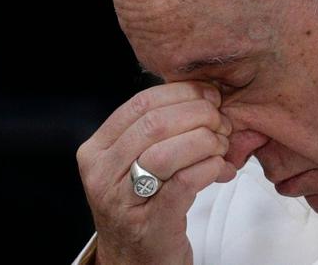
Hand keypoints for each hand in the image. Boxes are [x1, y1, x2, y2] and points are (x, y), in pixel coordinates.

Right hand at [76, 82, 236, 264]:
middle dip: (197, 114)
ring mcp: (122, 201)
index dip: (179, 93)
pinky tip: (220, 168)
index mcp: (95, 151)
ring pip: (166, 151)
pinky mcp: (150, 224)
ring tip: (222, 144)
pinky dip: (208, 168)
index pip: (138, 104)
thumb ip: (156, 133)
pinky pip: (183, 183)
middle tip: (221, 120)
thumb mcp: (132, 164)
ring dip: (205, 141)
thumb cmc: (139, 209)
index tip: (207, 94)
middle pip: (154, 124)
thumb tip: (201, 97)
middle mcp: (101, 174)